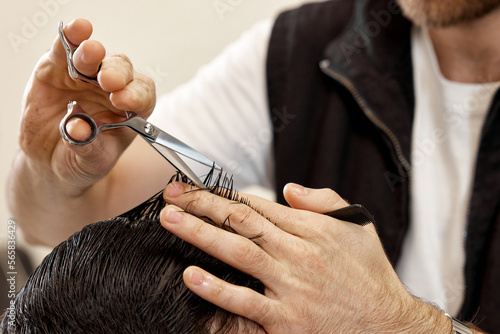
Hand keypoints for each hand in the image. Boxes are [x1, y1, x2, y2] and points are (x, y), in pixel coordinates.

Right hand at [21, 18, 155, 193]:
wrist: (52, 161)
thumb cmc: (82, 159)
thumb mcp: (90, 162)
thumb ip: (89, 147)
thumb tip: (79, 129)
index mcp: (131, 109)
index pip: (142, 94)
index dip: (136, 94)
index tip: (125, 100)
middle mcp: (113, 88)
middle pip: (121, 71)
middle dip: (117, 73)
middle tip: (108, 81)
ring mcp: (85, 76)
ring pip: (95, 56)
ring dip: (93, 52)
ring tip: (91, 53)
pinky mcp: (57, 67)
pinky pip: (65, 49)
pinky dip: (70, 38)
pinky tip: (74, 31)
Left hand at [161, 182, 450, 332]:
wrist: (390, 327)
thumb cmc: (371, 276)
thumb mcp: (357, 227)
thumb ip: (324, 201)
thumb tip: (288, 190)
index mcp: (312, 230)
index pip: (258, 205)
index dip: (223, 195)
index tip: (197, 188)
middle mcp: (298, 254)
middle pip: (241, 222)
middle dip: (202, 205)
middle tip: (171, 194)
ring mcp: (291, 287)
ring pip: (238, 253)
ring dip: (200, 234)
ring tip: (171, 220)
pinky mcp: (287, 321)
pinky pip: (246, 302)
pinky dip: (217, 289)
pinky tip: (192, 277)